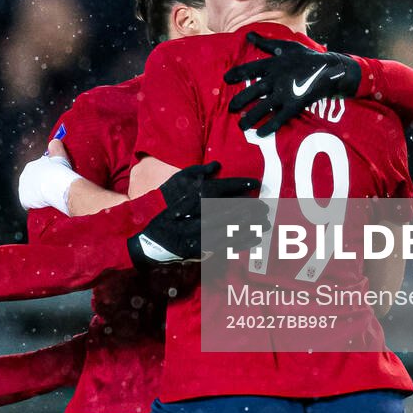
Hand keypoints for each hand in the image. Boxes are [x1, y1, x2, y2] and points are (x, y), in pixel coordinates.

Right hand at [130, 162, 259, 264]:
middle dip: (252, 207)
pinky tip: (254, 239)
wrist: (146, 230)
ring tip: (266, 223)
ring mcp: (201, 231)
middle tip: (266, 207)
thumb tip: (217, 165)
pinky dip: (241, 241)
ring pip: (232, 227)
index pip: (225, 187)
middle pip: (233, 208)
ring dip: (251, 225)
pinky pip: (225, 244)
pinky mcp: (200, 247)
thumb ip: (199, 171)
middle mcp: (201, 211)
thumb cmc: (164, 201)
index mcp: (197, 193)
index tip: (255, 183)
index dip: (243, 184)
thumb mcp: (177, 180)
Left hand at [222, 32, 362, 132]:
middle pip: (253, 91)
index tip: (225, 79)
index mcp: (273, 64)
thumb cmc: (306, 57)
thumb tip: (249, 35)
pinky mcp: (295, 105)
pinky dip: (269, 126)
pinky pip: (280, 118)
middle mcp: (277, 79)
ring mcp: (285, 93)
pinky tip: (261, 133)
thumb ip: (266, 43)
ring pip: (263, 107)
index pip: (250, 69)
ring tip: (241, 125)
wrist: (330, 69)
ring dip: (250, 117)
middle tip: (230, 108)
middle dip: (240, 100)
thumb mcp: (286, 46)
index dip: (237, 74)